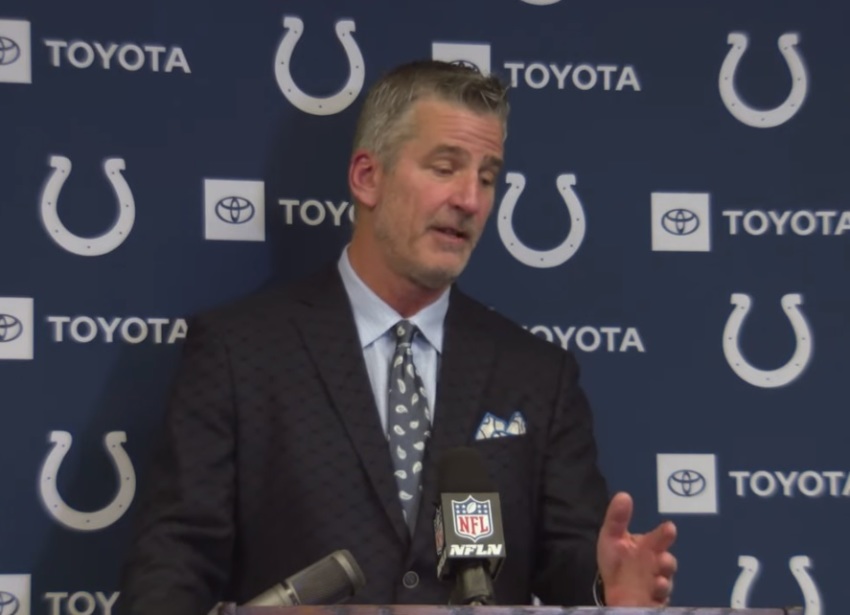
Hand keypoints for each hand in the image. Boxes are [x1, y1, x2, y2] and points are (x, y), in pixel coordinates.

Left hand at [596, 491, 676, 606]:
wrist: (614, 593)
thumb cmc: (614, 563)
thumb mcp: (611, 538)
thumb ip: (617, 518)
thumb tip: (623, 495)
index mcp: (648, 546)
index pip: (660, 538)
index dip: (664, 534)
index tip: (669, 528)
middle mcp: (656, 563)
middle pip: (668, 561)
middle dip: (666, 561)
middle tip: (661, 559)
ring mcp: (659, 582)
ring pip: (666, 580)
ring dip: (662, 579)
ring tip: (654, 580)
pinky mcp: (658, 599)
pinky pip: (662, 598)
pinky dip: (657, 595)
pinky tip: (651, 591)